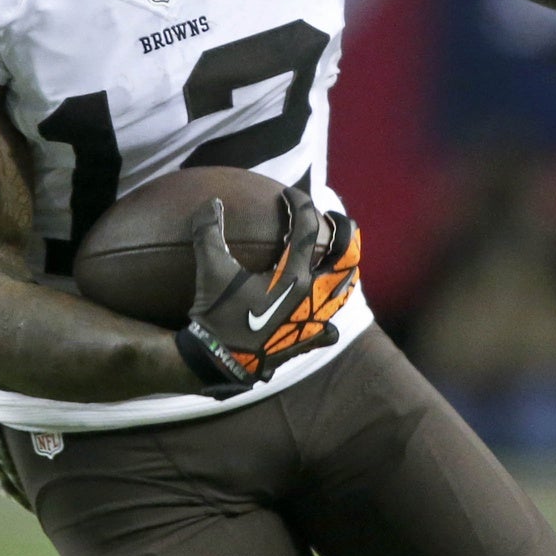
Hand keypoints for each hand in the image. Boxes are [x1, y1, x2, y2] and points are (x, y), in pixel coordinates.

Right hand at [174, 186, 360, 394]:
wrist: (218, 361)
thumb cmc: (217, 314)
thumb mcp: (210, 269)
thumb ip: (209, 232)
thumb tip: (212, 202)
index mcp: (294, 275)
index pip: (308, 228)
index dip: (300, 203)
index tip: (288, 194)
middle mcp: (311, 296)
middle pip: (345, 256)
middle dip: (343, 231)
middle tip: (329, 219)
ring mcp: (312, 321)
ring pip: (343, 291)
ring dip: (342, 270)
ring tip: (333, 258)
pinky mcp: (305, 341)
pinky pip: (328, 330)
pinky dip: (329, 318)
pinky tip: (320, 313)